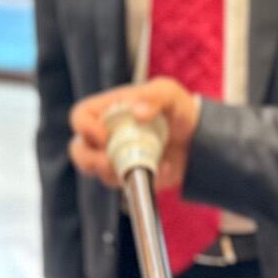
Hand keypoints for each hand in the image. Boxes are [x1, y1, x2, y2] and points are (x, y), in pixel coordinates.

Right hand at [67, 79, 199, 191]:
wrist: (198, 138)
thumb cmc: (177, 108)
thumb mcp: (168, 93)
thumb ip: (154, 97)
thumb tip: (137, 112)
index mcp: (108, 110)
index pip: (80, 116)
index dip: (85, 127)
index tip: (104, 136)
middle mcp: (105, 134)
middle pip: (78, 150)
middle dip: (89, 160)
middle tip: (110, 162)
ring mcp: (115, 157)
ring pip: (98, 172)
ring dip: (116, 173)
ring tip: (144, 165)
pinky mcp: (129, 176)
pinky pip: (125, 185)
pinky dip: (143, 180)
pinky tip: (165, 168)